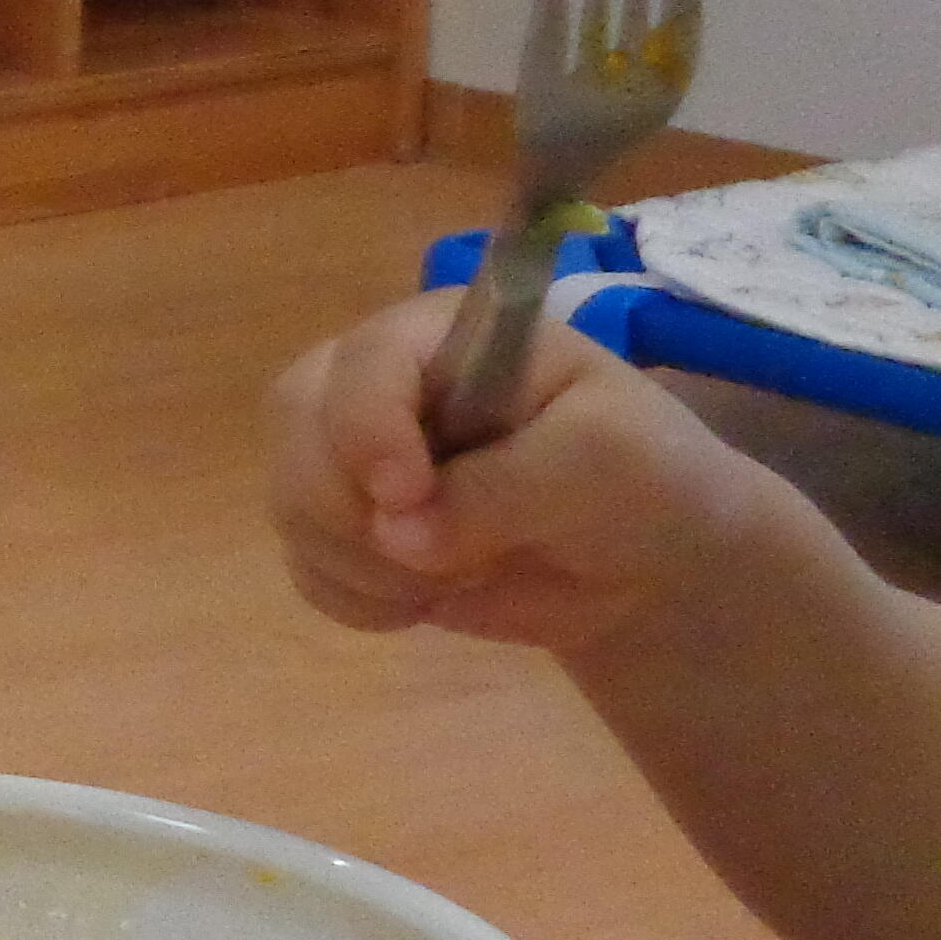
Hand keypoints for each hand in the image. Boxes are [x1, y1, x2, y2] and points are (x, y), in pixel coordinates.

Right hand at [262, 288, 790, 656]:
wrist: (649, 562)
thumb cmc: (640, 477)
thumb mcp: (604, 458)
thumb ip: (505, 485)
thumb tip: (398, 536)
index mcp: (441, 336)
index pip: (362, 361)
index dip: (367, 428)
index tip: (408, 497)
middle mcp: (378, 383)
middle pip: (296, 422)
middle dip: (349, 506)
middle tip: (430, 557)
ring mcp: (354, 459)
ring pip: (291, 501)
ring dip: (362, 563)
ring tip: (457, 577)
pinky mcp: (348, 532)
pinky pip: (306, 568)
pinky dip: (358, 600)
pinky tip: (423, 603)